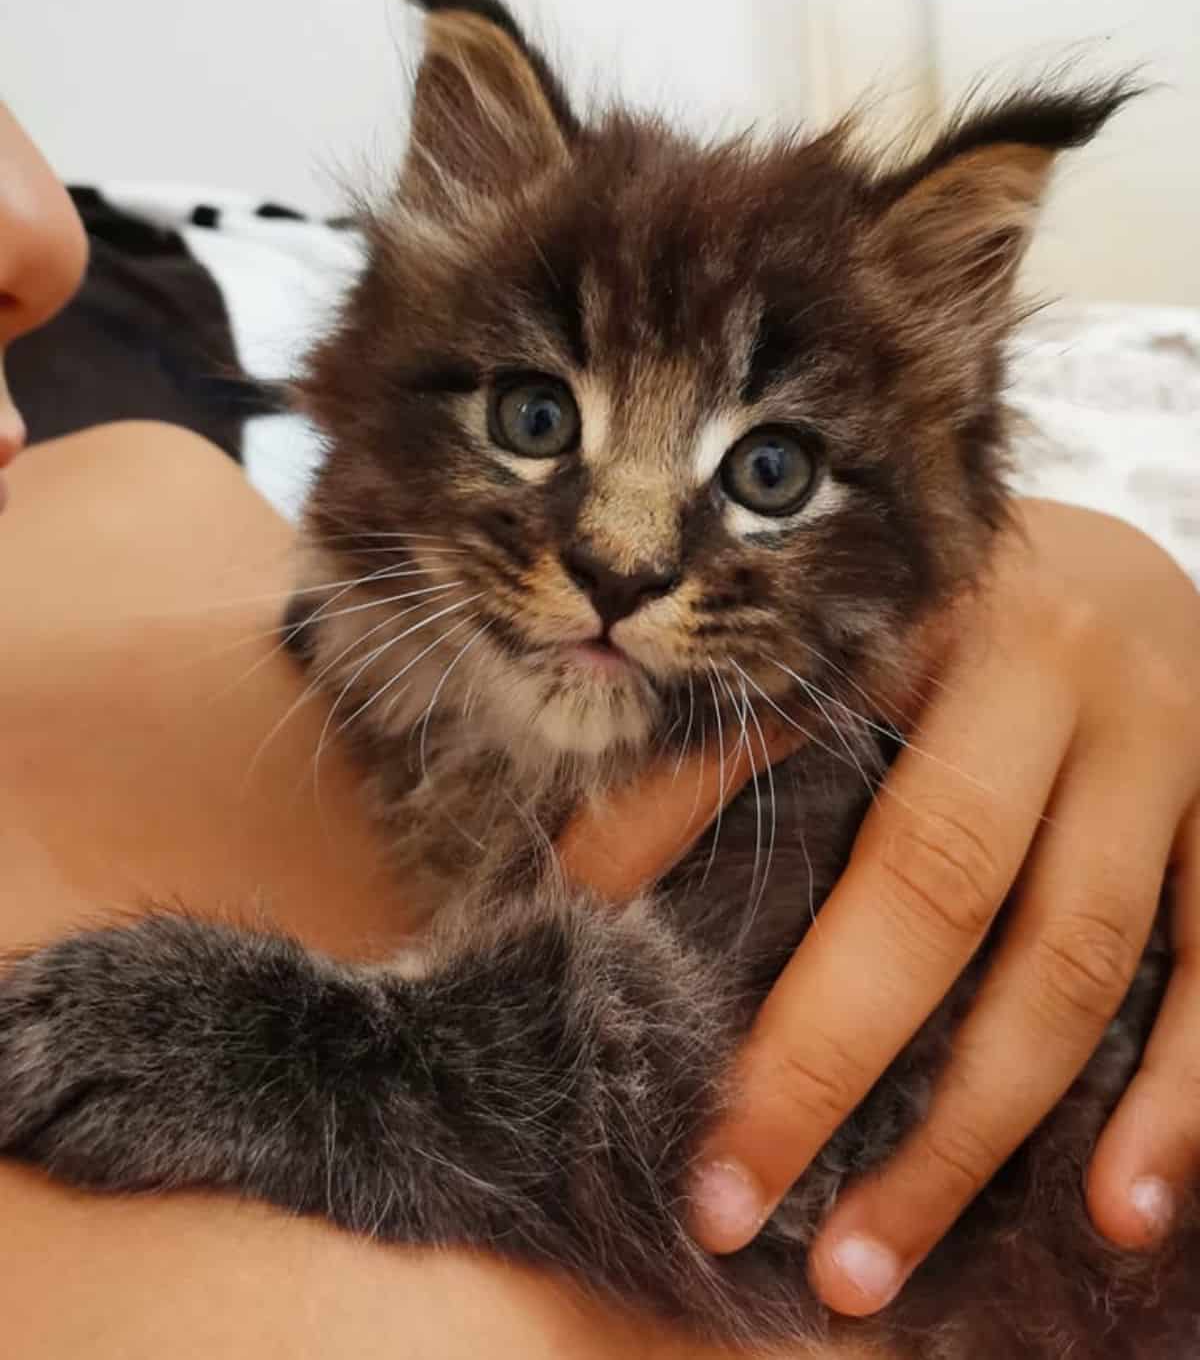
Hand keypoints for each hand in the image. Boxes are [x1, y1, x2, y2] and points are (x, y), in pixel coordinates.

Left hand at [562, 499, 1199, 1316]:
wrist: (1124, 568)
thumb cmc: (949, 617)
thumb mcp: (838, 644)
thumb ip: (722, 741)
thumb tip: (587, 874)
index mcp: (930, 623)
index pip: (811, 777)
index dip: (736, 930)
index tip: (664, 1075)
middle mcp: (1058, 682)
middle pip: (946, 890)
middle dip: (835, 1064)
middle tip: (739, 1204)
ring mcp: (1169, 755)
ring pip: (1079, 962)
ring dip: (977, 1129)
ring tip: (872, 1258)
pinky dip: (1177, 1101)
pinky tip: (1118, 1211)